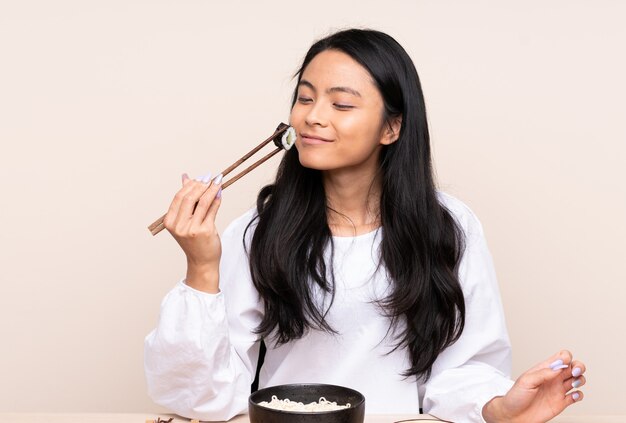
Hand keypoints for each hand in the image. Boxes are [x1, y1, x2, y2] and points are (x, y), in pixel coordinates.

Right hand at [163, 172, 222, 292]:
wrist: (202, 261)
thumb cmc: (195, 240)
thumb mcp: (186, 220)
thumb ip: (186, 199)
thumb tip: (186, 177)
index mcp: (170, 222)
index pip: (179, 197)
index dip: (190, 185)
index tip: (201, 177)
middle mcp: (179, 226)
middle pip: (189, 198)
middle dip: (201, 185)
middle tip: (211, 177)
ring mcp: (191, 229)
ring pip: (202, 202)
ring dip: (211, 189)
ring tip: (218, 181)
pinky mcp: (205, 231)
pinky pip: (212, 210)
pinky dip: (217, 199)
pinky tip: (220, 193)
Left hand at [483, 350, 585, 422]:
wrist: (513, 416)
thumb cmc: (516, 396)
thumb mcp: (526, 381)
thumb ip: (543, 373)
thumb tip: (558, 367)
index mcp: (544, 369)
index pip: (561, 357)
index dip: (566, 357)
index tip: (564, 363)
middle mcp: (553, 378)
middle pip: (573, 366)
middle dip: (579, 366)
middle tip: (575, 372)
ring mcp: (558, 390)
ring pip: (577, 380)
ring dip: (581, 379)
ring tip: (574, 384)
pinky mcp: (561, 403)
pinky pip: (576, 397)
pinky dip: (579, 395)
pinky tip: (574, 396)